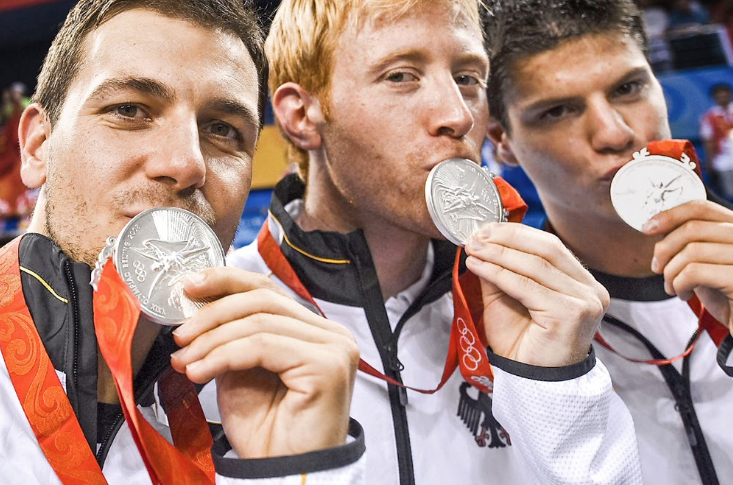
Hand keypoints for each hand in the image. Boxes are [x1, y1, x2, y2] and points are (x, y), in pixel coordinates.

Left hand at [170, 267, 358, 458]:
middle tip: (180, 335)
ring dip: (213, 339)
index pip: (268, 290)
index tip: (188, 286)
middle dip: (213, 313)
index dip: (226, 281)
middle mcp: (331, 334)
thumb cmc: (268, 432)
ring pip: (260, 321)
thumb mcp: (241, 371)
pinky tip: (201, 372)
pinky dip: (224, 355)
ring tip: (185, 360)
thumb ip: (232, 337)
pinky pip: (264, 345)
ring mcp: (334, 348)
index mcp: (314, 331)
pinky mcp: (328, 366)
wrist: (283, 475)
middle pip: (264, 299)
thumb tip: (198, 306)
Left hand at [464, 223, 608, 366]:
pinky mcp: (569, 314)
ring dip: (498, 254)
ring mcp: (584, 302)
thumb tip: (483, 242)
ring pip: (535, 266)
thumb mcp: (508, 299)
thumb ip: (501, 271)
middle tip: (477, 235)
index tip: (486, 228)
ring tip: (473, 249)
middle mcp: (591, 291)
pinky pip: (526, 286)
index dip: (517, 234)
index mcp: (583, 284)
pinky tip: (478, 266)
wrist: (533, 383)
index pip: (551, 247)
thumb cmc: (524, 344)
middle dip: (507, 239)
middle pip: (546, 249)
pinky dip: (498, 273)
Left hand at [643, 199, 732, 332]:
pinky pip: (694, 272)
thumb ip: (692, 242)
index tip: (648, 228)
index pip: (702, 208)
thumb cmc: (725, 295)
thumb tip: (657, 226)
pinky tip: (683, 294)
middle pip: (692, 228)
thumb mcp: (707, 262)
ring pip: (691, 251)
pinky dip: (679, 284)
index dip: (670, 215)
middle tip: (658, 268)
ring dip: (671, 272)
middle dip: (664, 249)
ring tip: (672, 287)